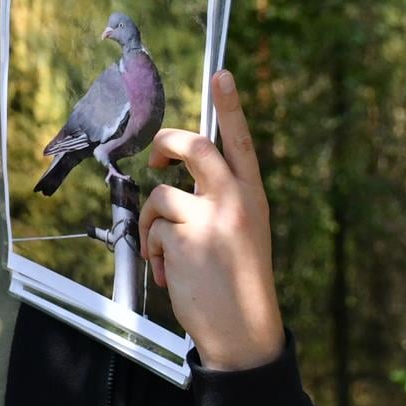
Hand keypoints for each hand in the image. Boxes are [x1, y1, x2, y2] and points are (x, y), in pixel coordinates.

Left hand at [137, 70, 284, 370]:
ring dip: (152, 224)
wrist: (243, 332)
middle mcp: (235, 200)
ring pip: (160, 195)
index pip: (240, 141)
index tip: (222, 72)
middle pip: (192, 147)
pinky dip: (154, 252)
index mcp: (253, 196)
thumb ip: (219, 202)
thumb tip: (175, 179)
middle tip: (158, 163)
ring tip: (167, 253)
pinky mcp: (184, 238)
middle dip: (165, 146)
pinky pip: (152, 231)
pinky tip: (172, 275)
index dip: (231, 106)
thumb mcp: (243, 232)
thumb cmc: (237, 282)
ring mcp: (210, 217)